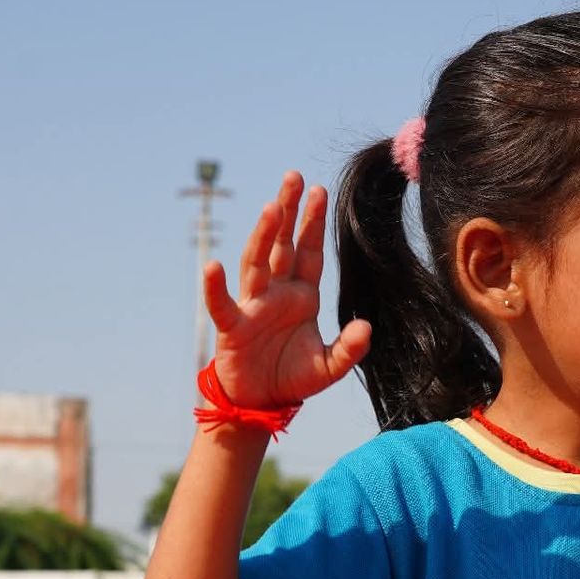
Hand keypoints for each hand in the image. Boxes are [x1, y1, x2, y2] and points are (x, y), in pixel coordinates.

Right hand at [203, 172, 370, 408]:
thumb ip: (349, 349)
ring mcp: (252, 305)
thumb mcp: (329, 367)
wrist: (262, 402)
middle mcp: (277, 293)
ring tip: (271, 206)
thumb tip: (366, 328)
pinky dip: (216, 286)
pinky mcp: (232, 326)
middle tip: (294, 177)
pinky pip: (222, 303)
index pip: (310, 252)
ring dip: (263, 235)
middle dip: (288, 211)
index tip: (319, 191)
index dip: (314, 223)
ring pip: (256, 262)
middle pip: (282, 244)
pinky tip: (213, 266)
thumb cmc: (293, 376)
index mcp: (302, 295)